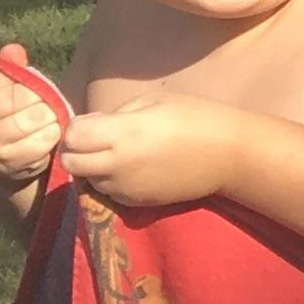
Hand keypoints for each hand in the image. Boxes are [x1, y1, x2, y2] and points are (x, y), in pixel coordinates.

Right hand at [0, 47, 66, 191]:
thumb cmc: (4, 113)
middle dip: (38, 97)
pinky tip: (44, 134)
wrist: (0, 159)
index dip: (23, 80)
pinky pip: (46, 137)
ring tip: (42, 118)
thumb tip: (14, 50)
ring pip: (37, 116)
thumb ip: (9, 67)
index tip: (24, 87)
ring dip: (48, 115)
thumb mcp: (1, 87)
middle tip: (39, 102)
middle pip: (21, 96)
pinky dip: (52, 133)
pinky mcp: (10, 161)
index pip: (5, 76)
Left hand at [46, 95, 243, 214]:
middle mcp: (119, 164)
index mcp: (123, 133)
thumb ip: (117, 114)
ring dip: (94, 167)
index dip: (79, 126)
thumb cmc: (197, 118)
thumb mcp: (155, 101)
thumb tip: (95, 127)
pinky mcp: (139, 202)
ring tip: (119, 154)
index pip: (72, 135)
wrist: (231, 156)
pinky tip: (133, 169)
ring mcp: (128, 187)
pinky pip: (110, 192)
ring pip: (89, 179)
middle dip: (78, 149)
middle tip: (97, 140)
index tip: (96, 121)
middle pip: (71, 162)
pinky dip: (113, 181)